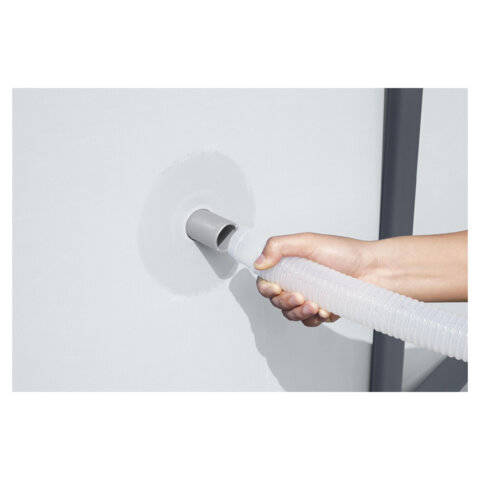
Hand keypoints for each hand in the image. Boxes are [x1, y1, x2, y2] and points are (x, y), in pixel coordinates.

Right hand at [254, 233, 374, 326]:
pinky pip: (309, 322)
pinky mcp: (322, 310)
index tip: (275, 288)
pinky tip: (325, 309)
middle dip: (285, 302)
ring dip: (299, 312)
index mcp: (290, 265)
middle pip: (276, 300)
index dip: (266, 288)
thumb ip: (278, 246)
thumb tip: (259, 262)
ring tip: (314, 304)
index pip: (266, 281)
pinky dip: (314, 318)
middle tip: (299, 296)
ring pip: (291, 314)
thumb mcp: (308, 241)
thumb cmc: (347, 253)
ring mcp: (310, 297)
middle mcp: (298, 281)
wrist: (374, 270)